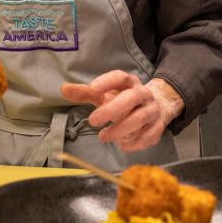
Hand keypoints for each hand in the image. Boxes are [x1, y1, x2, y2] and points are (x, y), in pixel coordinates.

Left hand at [60, 70, 183, 152]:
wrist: (157, 106)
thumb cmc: (123, 100)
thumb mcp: (105, 95)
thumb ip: (86, 93)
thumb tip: (63, 89)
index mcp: (129, 82)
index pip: (120, 77)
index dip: (107, 81)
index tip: (93, 88)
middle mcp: (143, 94)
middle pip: (131, 98)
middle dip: (112, 109)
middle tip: (93, 121)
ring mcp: (152, 110)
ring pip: (140, 118)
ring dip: (121, 129)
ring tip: (103, 137)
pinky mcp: (158, 126)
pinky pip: (148, 135)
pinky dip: (134, 142)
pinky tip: (121, 145)